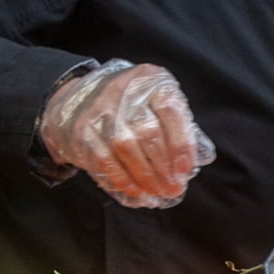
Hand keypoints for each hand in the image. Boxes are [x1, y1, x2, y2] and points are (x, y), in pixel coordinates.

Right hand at [38, 60, 214, 208]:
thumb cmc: (131, 106)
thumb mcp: (157, 101)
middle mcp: (124, 91)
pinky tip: (137, 192)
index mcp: (150, 80)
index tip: (185, 169)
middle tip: (174, 189)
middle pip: (148, 133)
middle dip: (164, 167)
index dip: (181, 143)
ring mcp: (101, 111)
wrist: (79, 99)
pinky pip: (105, 161)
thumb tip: (194, 161)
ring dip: (145, 177)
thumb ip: (177, 125)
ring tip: (159, 193)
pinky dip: (123, 181)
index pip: (170, 110)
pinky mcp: (84, 131)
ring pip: (126, 148)